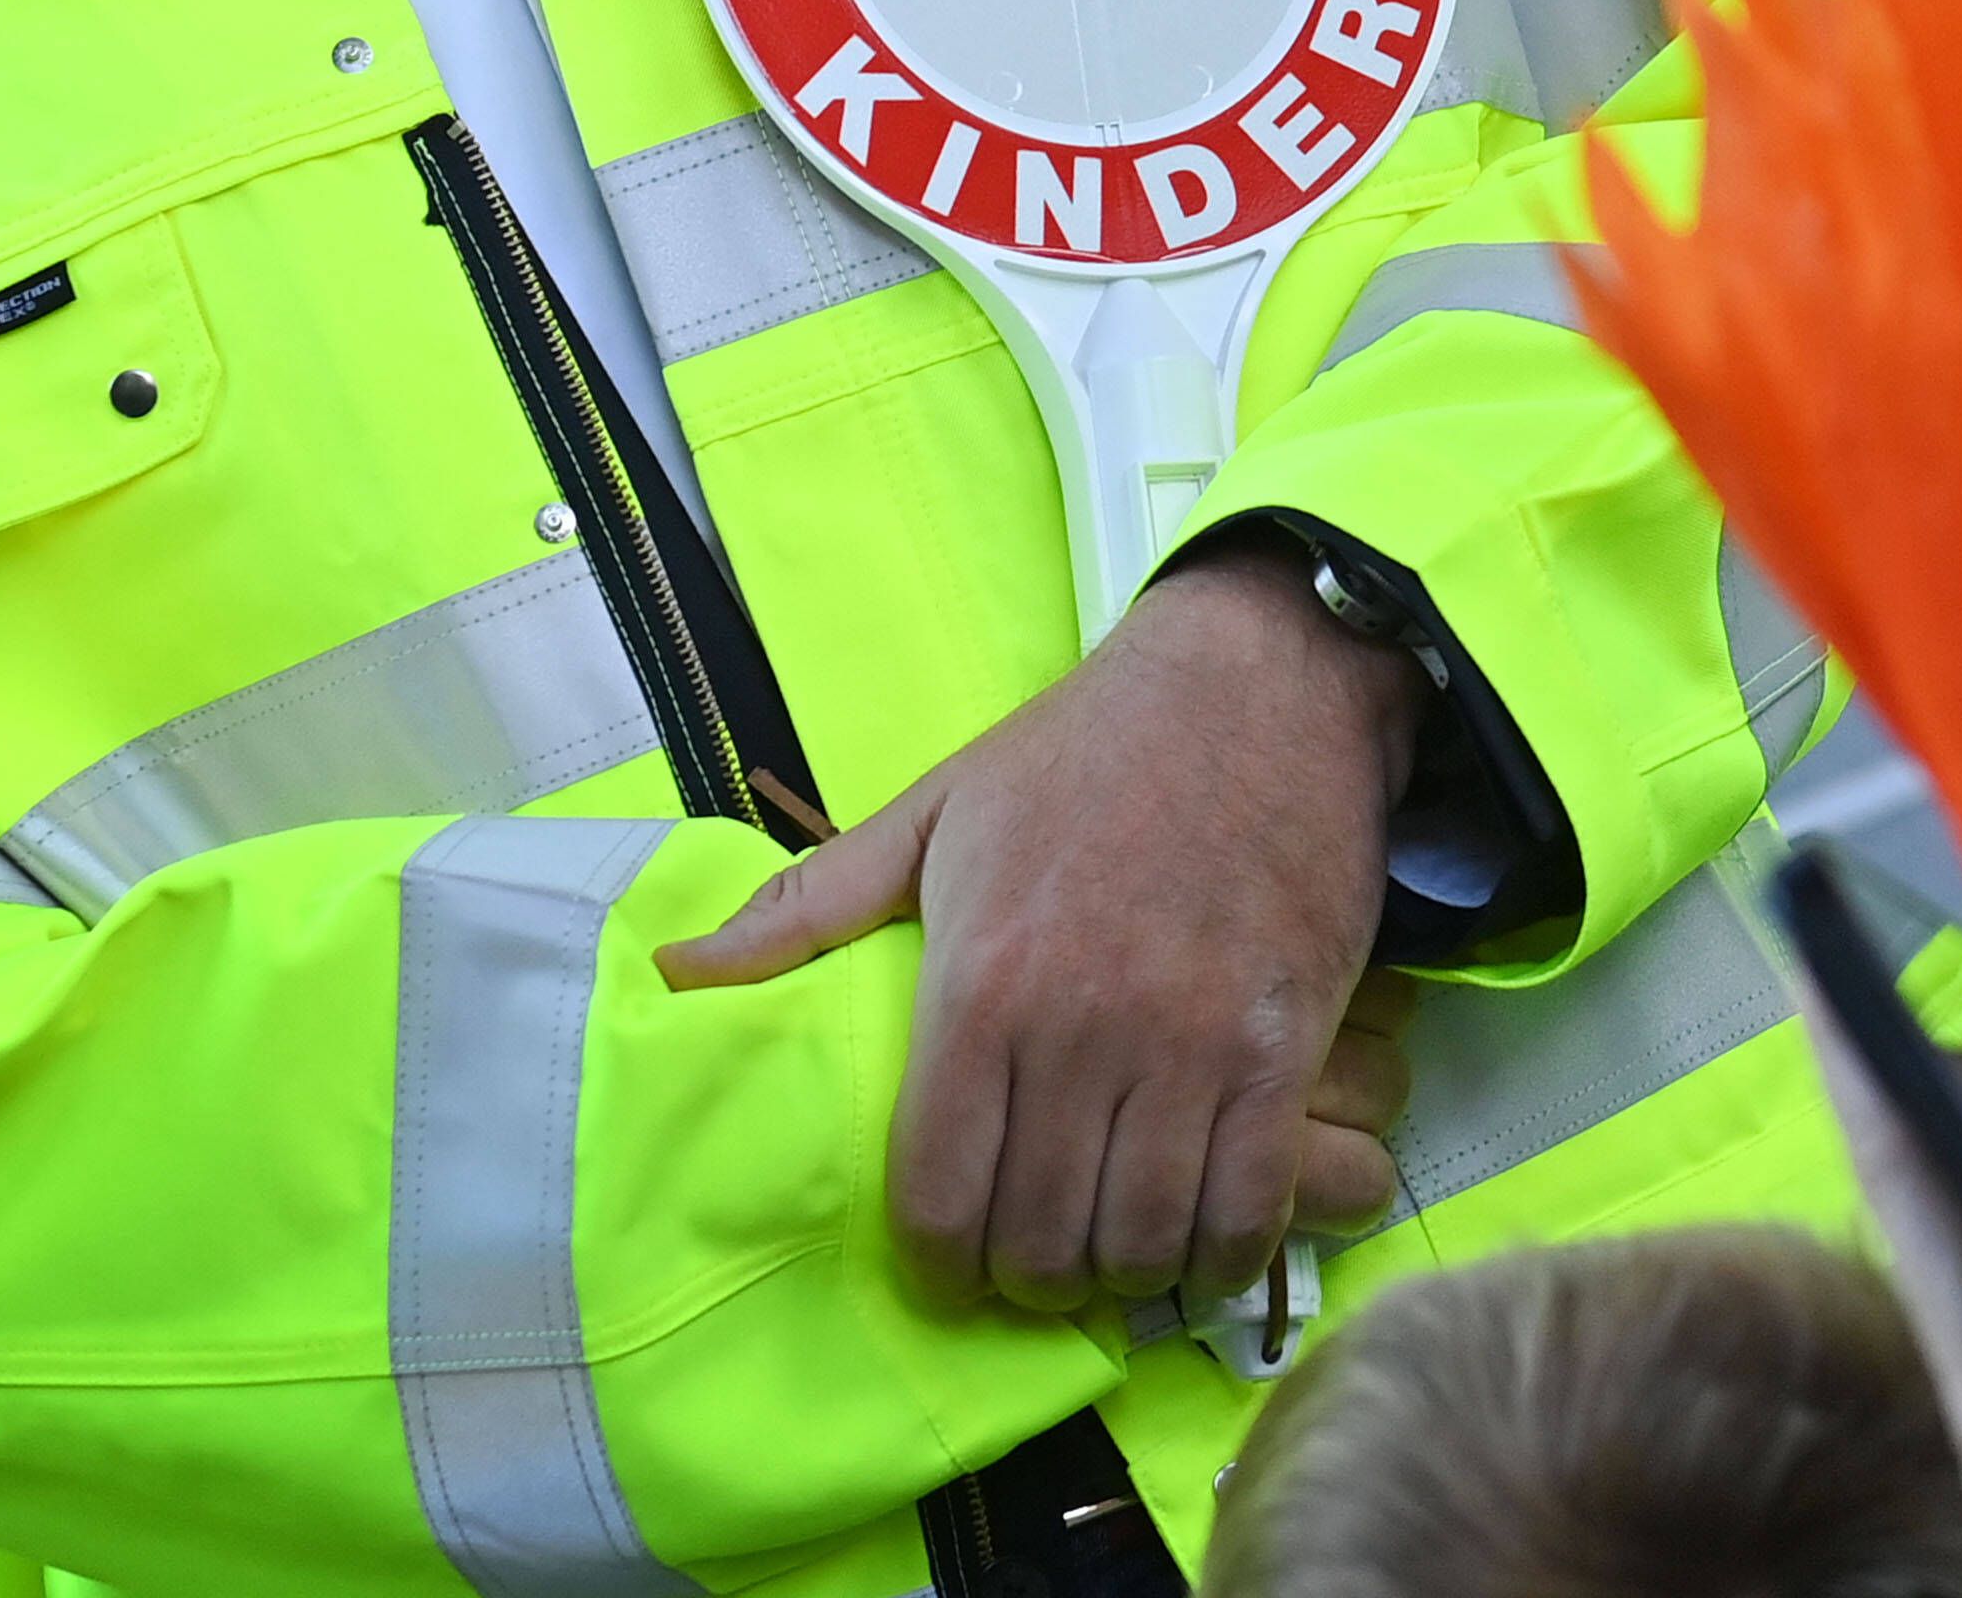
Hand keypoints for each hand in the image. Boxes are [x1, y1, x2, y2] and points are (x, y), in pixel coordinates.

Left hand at [657, 547, 1424, 1313]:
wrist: (1256, 686)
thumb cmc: (1083, 753)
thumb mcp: (933, 810)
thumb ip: (807, 907)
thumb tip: (678, 973)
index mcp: (982, 983)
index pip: (940, 1197)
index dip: (940, 1265)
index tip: (951, 1262)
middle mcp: (1081, 1031)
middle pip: (1040, 1242)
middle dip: (1027, 1276)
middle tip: (1032, 1256)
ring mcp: (1190, 1047)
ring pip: (1140, 1244)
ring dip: (1118, 1274)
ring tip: (1109, 1246)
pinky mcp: (1283, 1051)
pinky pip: (1248, 1209)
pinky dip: (1218, 1253)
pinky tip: (1196, 1232)